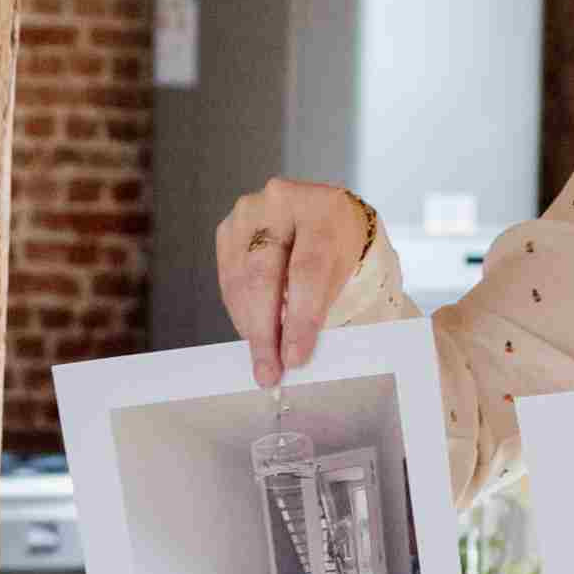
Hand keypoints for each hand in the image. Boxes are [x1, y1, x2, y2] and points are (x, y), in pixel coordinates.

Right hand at [215, 180, 381, 383]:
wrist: (321, 217)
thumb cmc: (336, 246)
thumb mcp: (345, 270)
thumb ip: (322, 307)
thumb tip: (294, 356)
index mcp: (321, 208)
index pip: (306, 269)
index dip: (299, 318)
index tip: (295, 357)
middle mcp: (280, 202)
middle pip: (265, 275)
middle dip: (266, 331)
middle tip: (270, 370)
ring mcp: (248, 213)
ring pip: (241, 280)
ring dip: (249, 327)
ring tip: (263, 360)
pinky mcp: (229, 230)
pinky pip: (228, 280)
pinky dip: (240, 313)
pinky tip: (252, 333)